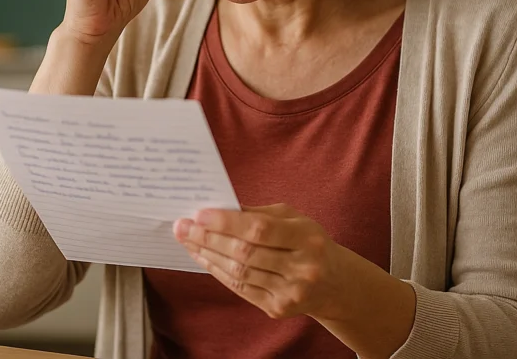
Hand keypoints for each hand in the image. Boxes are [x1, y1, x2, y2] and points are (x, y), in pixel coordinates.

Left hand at [174, 204, 348, 320]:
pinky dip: (218, 271)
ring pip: (239, 272)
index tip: (199, 213)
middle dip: (208, 238)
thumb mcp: (294, 219)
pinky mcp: (278, 309)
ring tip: (188, 240)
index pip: (260, 229)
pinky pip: (240, 289)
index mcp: (307, 238)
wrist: (334, 283)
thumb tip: (219, 208)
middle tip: (183, 226)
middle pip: (245, 253)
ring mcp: (290, 292)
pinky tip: (203, 257)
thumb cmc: (308, 242)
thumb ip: (259, 213)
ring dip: (208, 255)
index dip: (226, 222)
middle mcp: (302, 267)